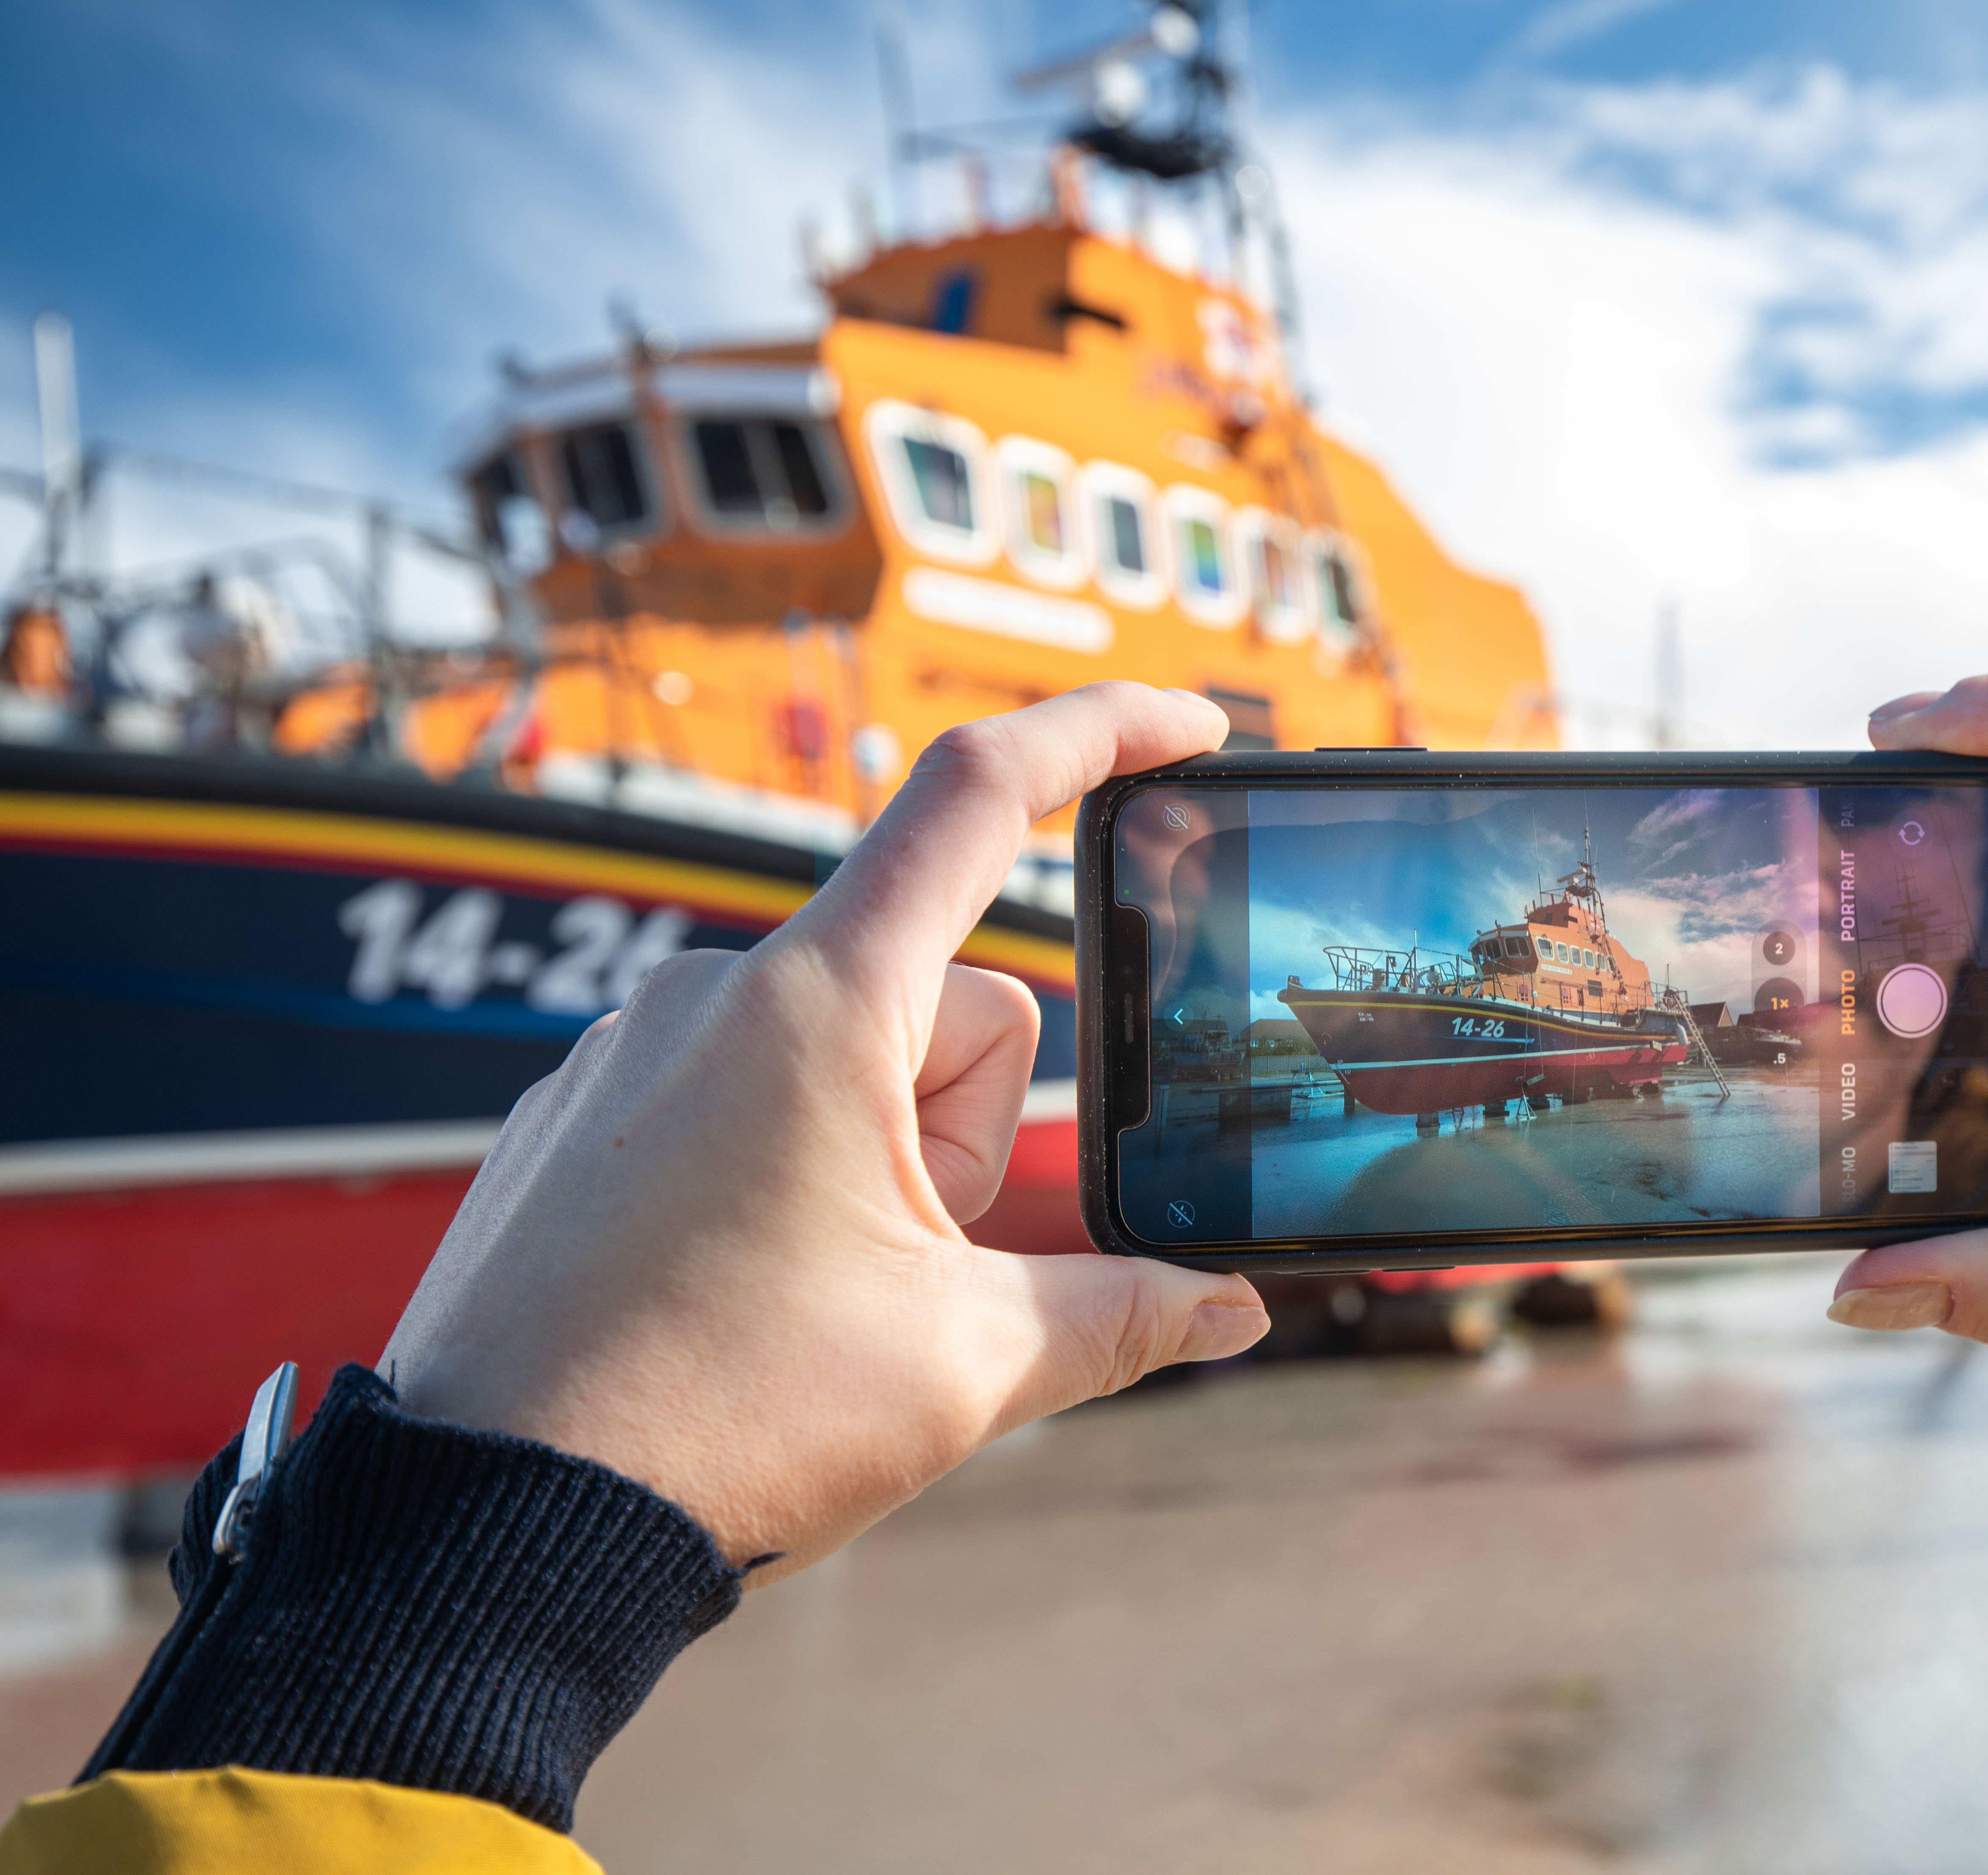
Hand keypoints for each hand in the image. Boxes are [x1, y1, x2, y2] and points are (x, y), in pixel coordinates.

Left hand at [380, 684, 1267, 1576]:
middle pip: (939, 1005)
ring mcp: (627, 1056)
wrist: (486, 1534)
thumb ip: (1122, 1314)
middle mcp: (710, 998)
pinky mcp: (575, 1123)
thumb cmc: (720, 1431)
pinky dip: (782, 1178)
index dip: (1100, 735)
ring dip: (878, 1163)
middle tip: (909, 1272)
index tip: (1185, 723)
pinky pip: (736, 1103)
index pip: (978, 799)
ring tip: (806, 1304)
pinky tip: (735, 1300)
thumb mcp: (965, 1367)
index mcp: (817, 1011)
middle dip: (970, 1129)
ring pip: (841, 1064)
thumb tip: (1231, 1306)